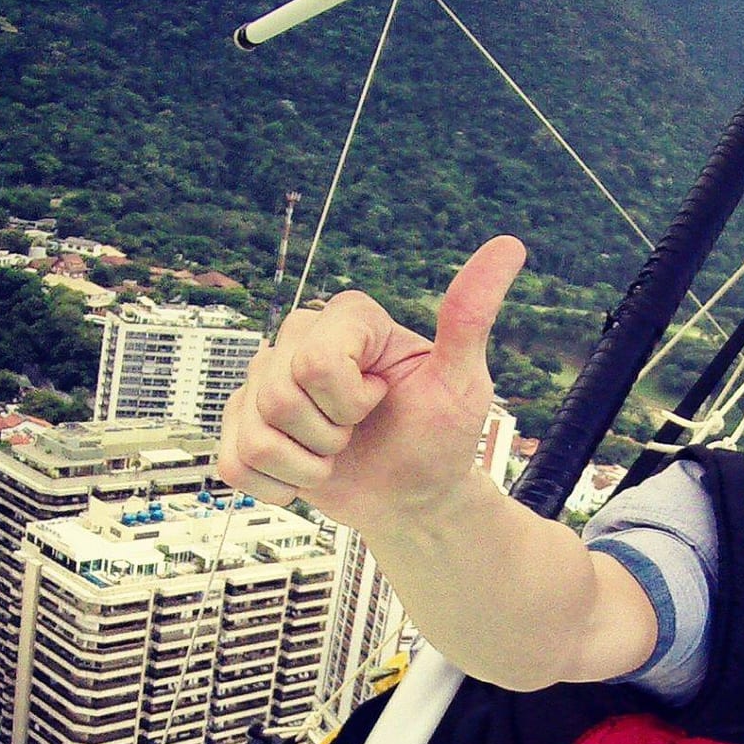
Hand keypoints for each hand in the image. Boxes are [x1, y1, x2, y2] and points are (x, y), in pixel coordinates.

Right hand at [217, 234, 526, 531]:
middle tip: (359, 431)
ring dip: (308, 465)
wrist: (414, 496)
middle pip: (280, 397)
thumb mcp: (462, 380)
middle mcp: (299, 340)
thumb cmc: (440, 437)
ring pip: (257, 435)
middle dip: (330, 435)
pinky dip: (279, 484)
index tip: (383, 399)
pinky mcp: (244, 427)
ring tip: (336, 452)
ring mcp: (264, 384)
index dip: (351, 400)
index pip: (315, 362)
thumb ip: (470, 315)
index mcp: (347, 319)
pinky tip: (307, 473)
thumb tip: (509, 247)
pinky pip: (235, 463)